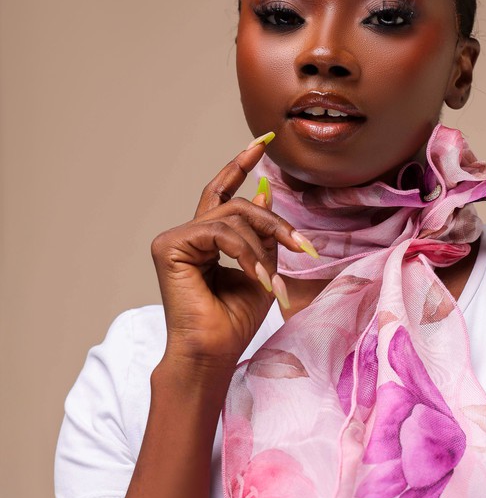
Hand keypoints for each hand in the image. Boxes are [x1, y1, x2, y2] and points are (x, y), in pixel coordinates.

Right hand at [150, 137, 309, 374]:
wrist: (214, 354)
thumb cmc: (235, 322)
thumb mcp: (263, 270)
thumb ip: (264, 235)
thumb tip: (265, 191)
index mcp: (207, 240)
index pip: (224, 193)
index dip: (240, 165)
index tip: (261, 143)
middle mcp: (188, 235)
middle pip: (238, 205)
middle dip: (275, 224)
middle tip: (304, 248)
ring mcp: (175, 238)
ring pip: (233, 218)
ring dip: (263, 250)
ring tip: (271, 282)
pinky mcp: (169, 246)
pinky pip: (221, 233)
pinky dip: (246, 256)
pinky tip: (257, 280)